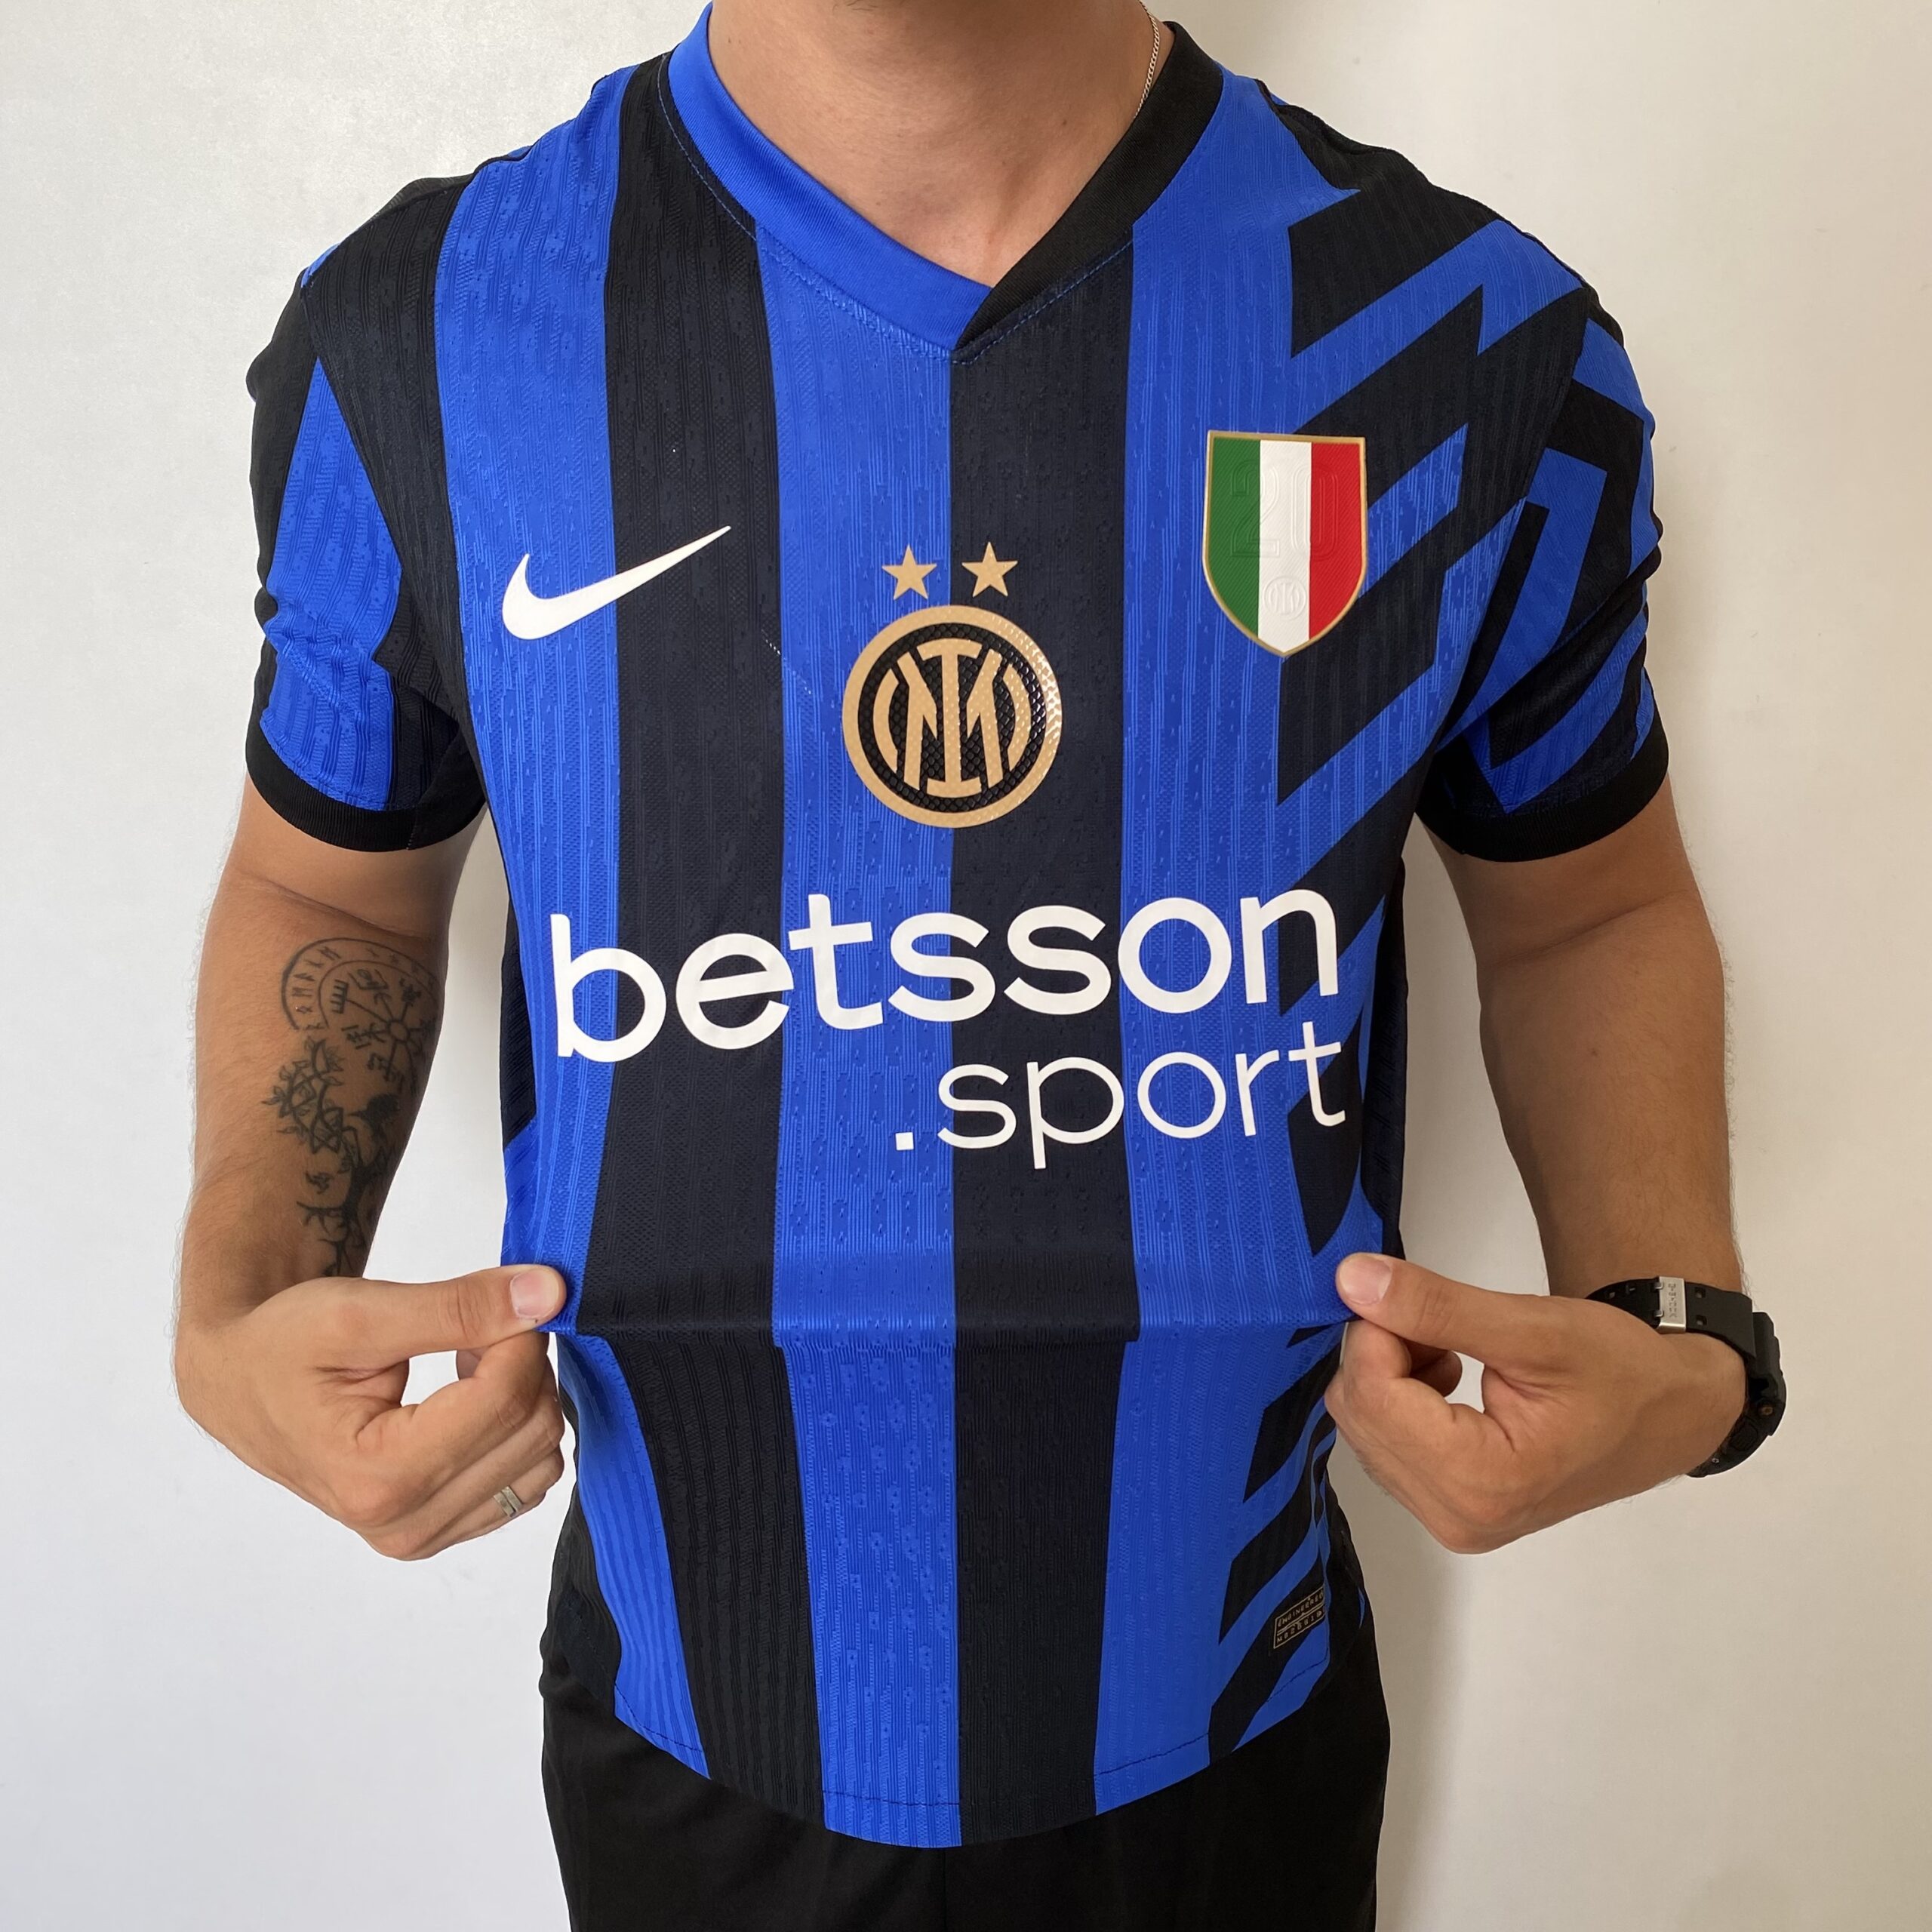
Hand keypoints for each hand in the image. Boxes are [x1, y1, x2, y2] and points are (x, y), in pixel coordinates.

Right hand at [176, 1266, 568, 1560]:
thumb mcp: (361, 1312)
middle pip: (532, 1431)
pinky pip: (528, 1480)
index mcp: (376, 1478)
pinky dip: (515, 1429)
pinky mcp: (445, 1531)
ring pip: (541, 1458)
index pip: (505, 1399)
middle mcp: (403, 1525)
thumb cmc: (285, 1346)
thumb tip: (549, 1294)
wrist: (244, 1385)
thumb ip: (458, 1306)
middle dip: (521, 1365)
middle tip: (475, 1328)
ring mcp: (426, 1536)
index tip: (498, 1299)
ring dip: (521, 1398)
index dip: (519, 1335)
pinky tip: (468, 1400)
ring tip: (463, 1366)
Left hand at [1325, 1254, 1744, 1553]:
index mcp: (1482, 1482)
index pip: (1372, 1394)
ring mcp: (1451, 1519)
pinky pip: (1383, 1440)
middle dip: (1383, 1350)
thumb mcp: (1534, 1328)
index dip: (1376, 1328)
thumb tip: (1350, 1279)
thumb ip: (1436, 1306)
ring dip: (1391, 1371)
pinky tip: (1450, 1379)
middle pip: (1360, 1411)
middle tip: (1442, 1321)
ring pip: (1364, 1424)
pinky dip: (1399, 1396)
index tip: (1412, 1293)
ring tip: (1455, 1350)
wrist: (1670, 1415)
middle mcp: (1457, 1517)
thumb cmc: (1620, 1371)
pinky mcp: (1449, 1508)